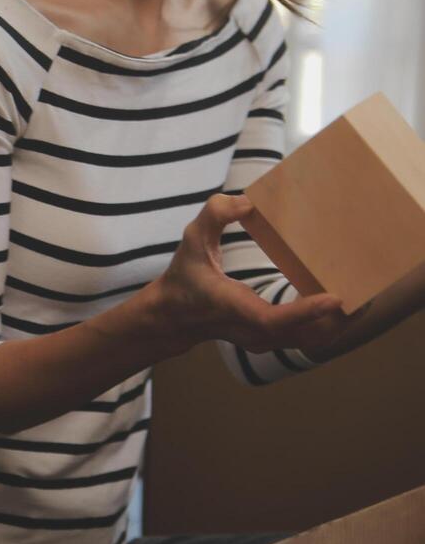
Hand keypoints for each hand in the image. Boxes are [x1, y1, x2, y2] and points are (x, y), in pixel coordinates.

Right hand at [148, 194, 347, 356]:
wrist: (174, 316)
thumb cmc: (185, 277)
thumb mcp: (190, 240)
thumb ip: (214, 215)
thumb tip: (248, 202)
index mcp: (233, 308)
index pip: (271, 320)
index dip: (304, 312)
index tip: (334, 298)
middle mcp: (251, 331)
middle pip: (304, 335)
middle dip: (339, 318)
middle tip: (368, 292)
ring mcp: (263, 340)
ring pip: (311, 341)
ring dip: (340, 323)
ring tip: (365, 297)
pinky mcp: (273, 340)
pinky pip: (309, 338)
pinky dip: (330, 324)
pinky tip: (345, 304)